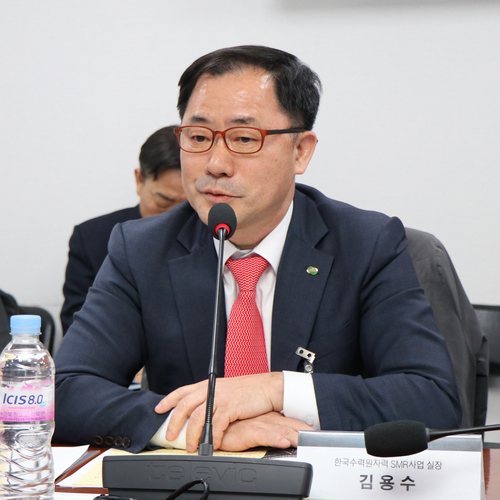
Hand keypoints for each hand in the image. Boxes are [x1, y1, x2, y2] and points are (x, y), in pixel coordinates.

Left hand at [155, 372, 283, 451]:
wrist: (267, 387)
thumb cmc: (248, 390)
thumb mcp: (225, 390)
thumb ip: (211, 397)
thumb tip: (200, 410)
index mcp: (208, 384)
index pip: (182, 391)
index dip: (169, 400)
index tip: (159, 409)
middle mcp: (211, 389)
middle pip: (185, 405)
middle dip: (175, 422)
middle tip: (170, 436)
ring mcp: (220, 397)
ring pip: (197, 417)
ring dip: (192, 435)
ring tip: (191, 447)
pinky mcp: (230, 407)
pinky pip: (216, 425)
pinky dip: (213, 437)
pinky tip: (214, 444)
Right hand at [218, 412, 313, 451]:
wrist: (219, 427)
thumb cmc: (234, 428)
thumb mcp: (255, 429)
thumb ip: (269, 432)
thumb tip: (283, 438)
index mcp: (270, 418)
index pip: (293, 422)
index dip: (306, 428)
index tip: (319, 435)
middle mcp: (268, 419)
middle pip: (292, 426)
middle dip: (306, 432)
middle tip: (320, 439)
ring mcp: (259, 424)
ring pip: (282, 430)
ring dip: (295, 436)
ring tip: (307, 441)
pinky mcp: (250, 432)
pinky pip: (265, 435)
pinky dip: (275, 439)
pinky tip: (284, 443)